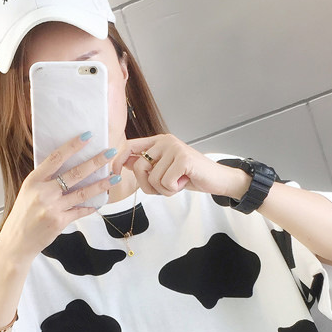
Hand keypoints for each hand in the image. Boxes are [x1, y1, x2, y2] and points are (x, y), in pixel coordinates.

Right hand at [0, 133, 118, 263]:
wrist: (17, 241)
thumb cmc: (23, 215)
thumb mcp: (28, 191)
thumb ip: (45, 180)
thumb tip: (66, 166)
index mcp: (34, 180)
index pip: (56, 158)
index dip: (73, 146)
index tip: (87, 136)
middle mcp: (43, 192)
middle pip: (74, 173)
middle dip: (95, 162)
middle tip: (110, 153)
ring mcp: (52, 208)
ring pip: (82, 193)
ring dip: (101, 184)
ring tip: (115, 177)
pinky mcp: (60, 222)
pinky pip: (80, 211)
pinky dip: (91, 206)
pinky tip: (101, 200)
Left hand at [112, 134, 248, 198]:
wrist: (215, 179)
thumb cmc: (189, 176)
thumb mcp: (164, 170)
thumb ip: (145, 164)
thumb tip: (123, 163)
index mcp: (158, 142)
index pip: (130, 146)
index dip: (119, 160)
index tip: (116, 174)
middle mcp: (165, 141)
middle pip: (139, 167)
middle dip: (149, 186)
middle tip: (165, 187)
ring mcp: (175, 148)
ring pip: (153, 178)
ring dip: (164, 190)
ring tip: (178, 183)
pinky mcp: (183, 159)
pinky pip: (165, 182)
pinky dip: (173, 190)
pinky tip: (184, 183)